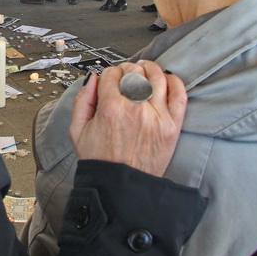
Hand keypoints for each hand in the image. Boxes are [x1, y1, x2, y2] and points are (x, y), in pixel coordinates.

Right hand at [70, 61, 186, 176]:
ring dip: (150, 69)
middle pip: (134, 71)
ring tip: (145, 71)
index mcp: (111, 108)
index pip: (112, 73)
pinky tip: (165, 81)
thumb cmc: (101, 161)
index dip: (109, 74)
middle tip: (126, 77)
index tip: (110, 80)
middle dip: (128, 70)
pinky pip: (178, 93)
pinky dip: (174, 82)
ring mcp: (157, 116)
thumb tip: (91, 79)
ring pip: (157, 76)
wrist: (121, 186)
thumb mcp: (77, 130)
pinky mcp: (172, 126)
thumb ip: (82, 100)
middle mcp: (135, 109)